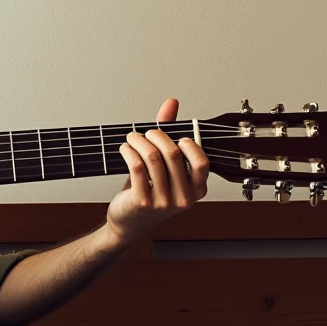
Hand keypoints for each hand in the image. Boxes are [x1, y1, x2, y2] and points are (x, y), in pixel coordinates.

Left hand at [104, 98, 209, 248]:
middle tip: (146, 133)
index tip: (176, 137)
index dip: (188, 144)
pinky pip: (136, 167)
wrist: (128, 222)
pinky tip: (125, 149)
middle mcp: (183, 198)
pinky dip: (128, 152)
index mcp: (197, 190)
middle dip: (156, 136)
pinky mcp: (142, 202)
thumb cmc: (150, 191)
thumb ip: (169, 133)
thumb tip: (171, 103)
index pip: (202, 162)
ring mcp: (163, 202)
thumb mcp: (164, 165)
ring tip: (132, 138)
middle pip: (173, 154)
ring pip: (152, 158)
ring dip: (138, 141)